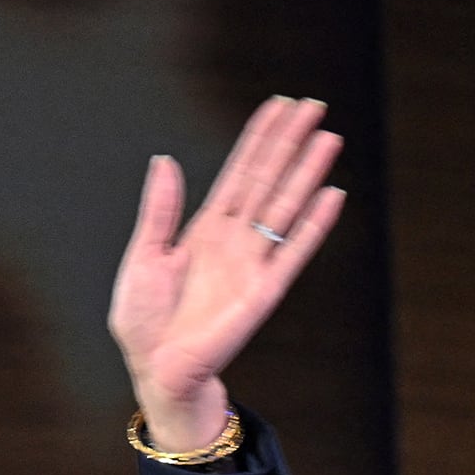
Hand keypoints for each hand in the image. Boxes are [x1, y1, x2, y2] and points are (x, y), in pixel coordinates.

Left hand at [109, 96, 345, 452]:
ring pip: (284, 206)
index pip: (239, 172)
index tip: (279, 106)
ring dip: (307, 173)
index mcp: (204, 228)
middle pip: (268, 179)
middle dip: (289, 143)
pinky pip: (293, 252)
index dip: (258, 139)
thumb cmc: (144, 321)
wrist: (156, 368)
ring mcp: (252, 263)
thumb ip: (159, 211)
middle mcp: (234, 240)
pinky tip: (331, 196)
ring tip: (328, 138)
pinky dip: (312, 226)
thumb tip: (164, 160)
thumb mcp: (143, 257)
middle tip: (314, 105)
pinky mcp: (263, 291)